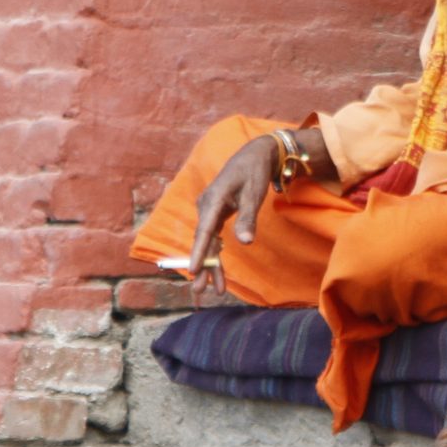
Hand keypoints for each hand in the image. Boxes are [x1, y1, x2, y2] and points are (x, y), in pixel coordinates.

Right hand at [182, 136, 276, 293]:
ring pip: (207, 241)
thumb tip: (245, 241)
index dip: (197, 251)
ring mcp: (209, 210)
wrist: (254, 155)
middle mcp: (206, 205)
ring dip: (210, 264)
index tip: (192, 270)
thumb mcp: (254, 194)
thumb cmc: (254, 172)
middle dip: (202, 266)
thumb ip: (247, 218)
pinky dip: (214, 253)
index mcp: (214, 198)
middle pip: (202, 240)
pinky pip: (212, 237)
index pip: (204, 230)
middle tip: (199, 291)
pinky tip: (217, 272)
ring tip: (213, 289)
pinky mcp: (214, 213)